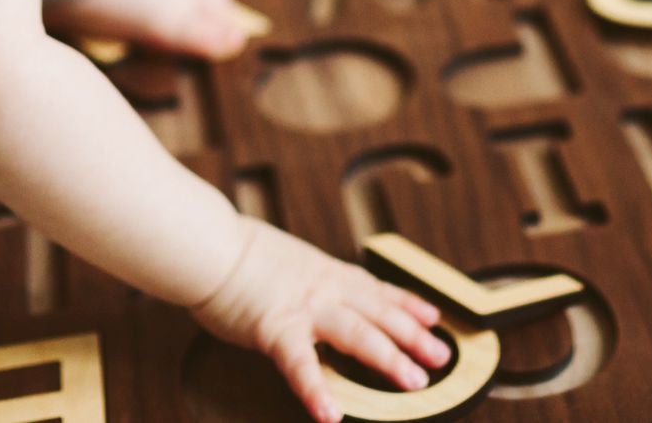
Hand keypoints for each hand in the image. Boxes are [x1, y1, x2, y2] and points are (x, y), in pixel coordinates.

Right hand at [190, 217, 452, 422]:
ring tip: (414, 382)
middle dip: (414, 336)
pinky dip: (318, 391)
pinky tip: (331, 415)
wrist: (210, 245)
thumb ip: (308, 279)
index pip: (377, 290)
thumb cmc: (237, 254)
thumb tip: (318, 292)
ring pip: (358, 334)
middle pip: (379, 313)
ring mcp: (304, 309)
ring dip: (390, 358)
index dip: (408, 304)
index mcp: (326, 272)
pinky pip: (302, 366)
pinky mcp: (276, 329)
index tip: (434, 317)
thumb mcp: (287, 260)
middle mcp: (324, 288)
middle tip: (441, 356)